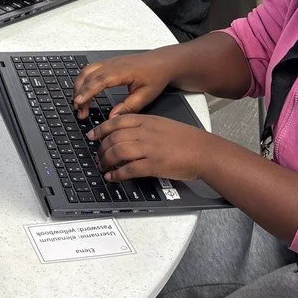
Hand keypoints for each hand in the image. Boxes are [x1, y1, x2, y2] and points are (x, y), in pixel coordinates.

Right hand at [73, 50, 175, 119]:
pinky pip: (90, 69)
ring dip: (79, 86)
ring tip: (79, 103)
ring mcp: (109, 62)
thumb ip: (128, 107)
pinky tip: (84, 90)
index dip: (86, 92)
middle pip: (88, 76)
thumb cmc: (156, 75)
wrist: (163, 61)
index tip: (79, 103)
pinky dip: (83, 80)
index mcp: (122, 71)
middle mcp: (113, 64)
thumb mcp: (146, 95)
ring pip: (86, 71)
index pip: (98, 81)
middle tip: (79, 111)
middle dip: (80, 93)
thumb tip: (112, 118)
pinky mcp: (109, 63)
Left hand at [88, 112, 220, 182]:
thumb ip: (145, 126)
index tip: (92, 135)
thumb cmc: (187, 139)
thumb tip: (127, 132)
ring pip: (118, 152)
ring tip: (103, 167)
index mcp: (148, 121)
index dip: (101, 129)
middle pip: (114, 138)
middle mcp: (146, 133)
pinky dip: (117, 174)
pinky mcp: (154, 165)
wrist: (205, 151)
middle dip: (101, 148)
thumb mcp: (163, 124)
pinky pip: (129, 169)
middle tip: (97, 155)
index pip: (117, 122)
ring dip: (106, 161)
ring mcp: (149, 149)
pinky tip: (113, 177)